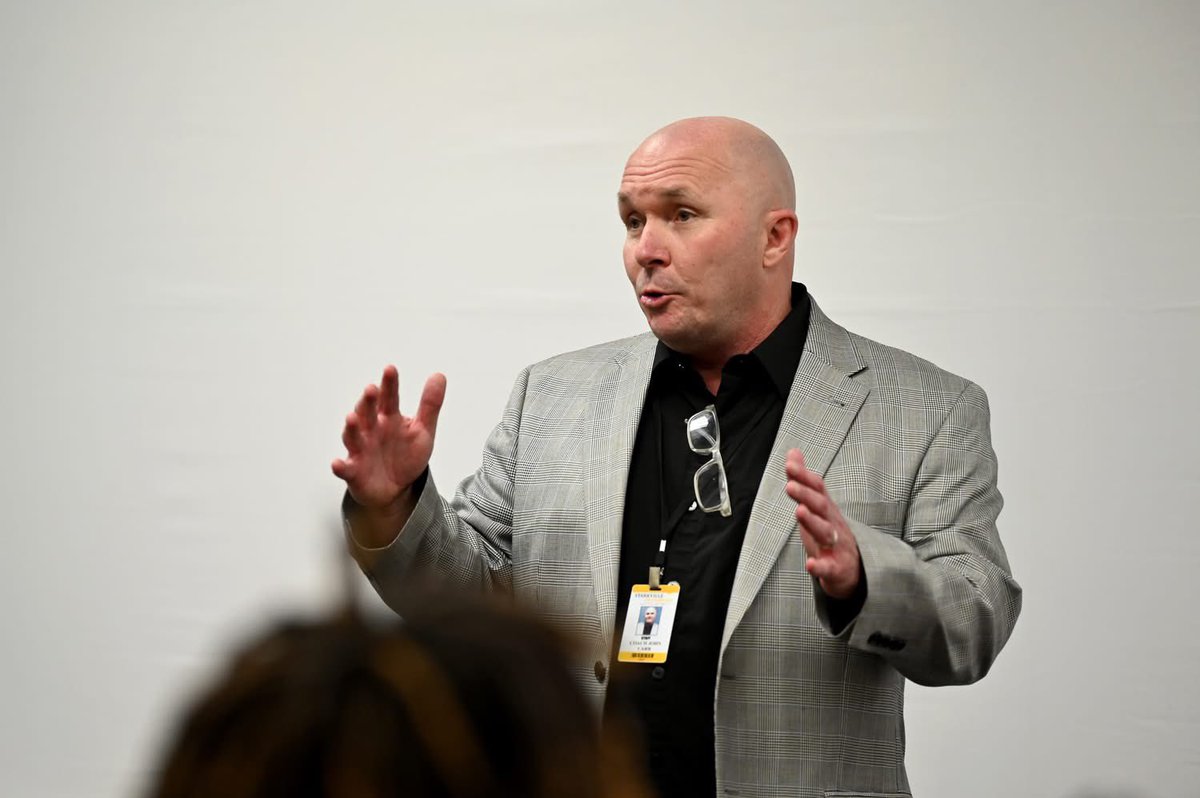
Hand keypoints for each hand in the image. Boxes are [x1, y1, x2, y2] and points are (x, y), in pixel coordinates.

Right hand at [331, 366, 445, 512]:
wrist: (396, 489)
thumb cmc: (406, 456)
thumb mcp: (422, 431)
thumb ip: (430, 405)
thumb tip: (439, 375)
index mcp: (389, 418)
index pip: (389, 398)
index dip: (389, 384)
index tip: (391, 369)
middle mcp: (371, 430)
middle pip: (367, 413)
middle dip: (368, 402)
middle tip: (371, 389)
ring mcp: (360, 450)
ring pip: (352, 437)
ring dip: (351, 428)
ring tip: (351, 418)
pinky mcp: (354, 472)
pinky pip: (345, 469)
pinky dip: (340, 467)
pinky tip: (337, 463)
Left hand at [785, 448, 860, 598]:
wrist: (854, 570)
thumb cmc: (830, 533)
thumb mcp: (817, 505)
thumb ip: (804, 480)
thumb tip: (793, 453)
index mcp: (827, 509)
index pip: (817, 488)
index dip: (804, 476)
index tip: (789, 465)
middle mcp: (833, 523)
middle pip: (821, 507)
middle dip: (806, 495)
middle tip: (790, 485)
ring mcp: (836, 546)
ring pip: (825, 533)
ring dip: (812, 522)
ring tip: (799, 512)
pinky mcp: (836, 569)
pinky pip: (829, 567)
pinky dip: (820, 566)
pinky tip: (811, 565)